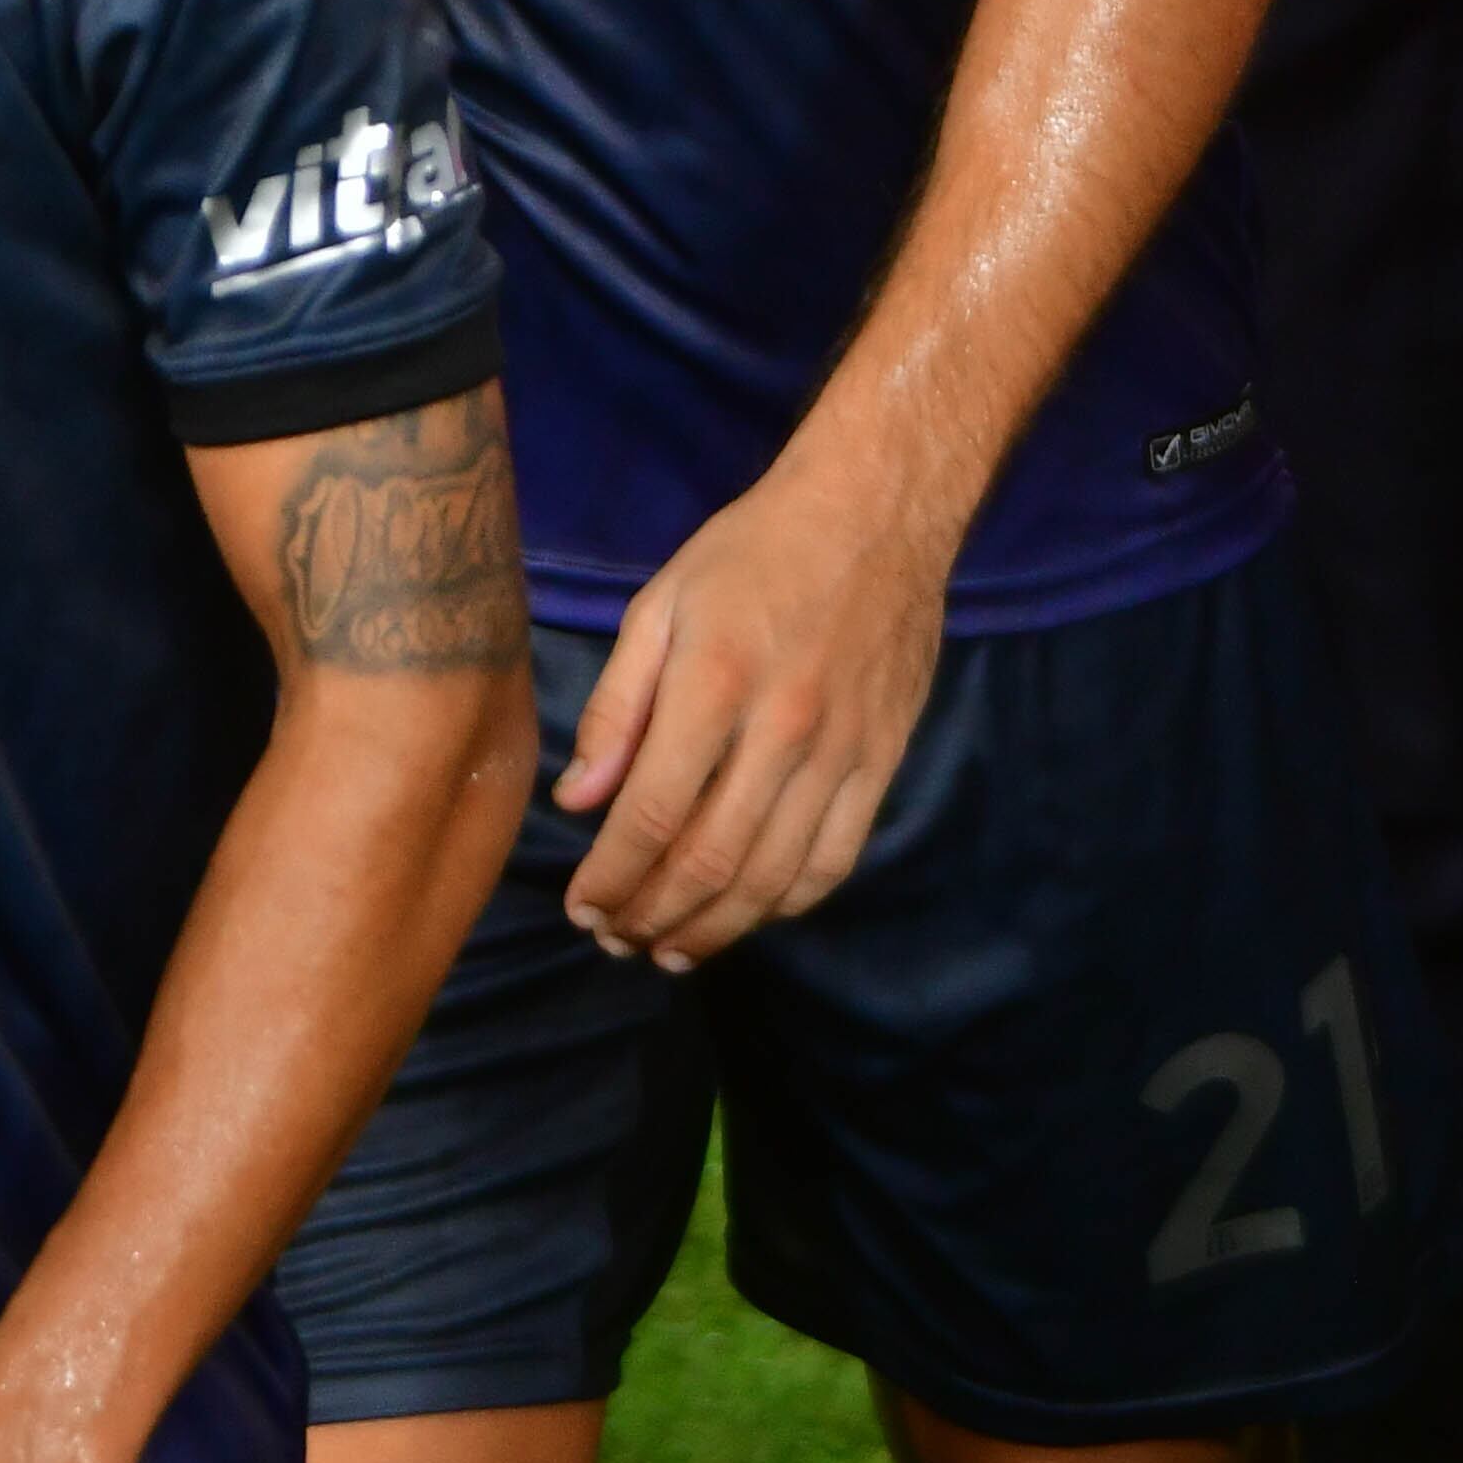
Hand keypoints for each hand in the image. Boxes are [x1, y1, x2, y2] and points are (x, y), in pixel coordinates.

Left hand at [554, 440, 954, 959]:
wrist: (877, 514)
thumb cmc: (752, 552)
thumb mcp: (660, 605)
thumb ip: (616, 707)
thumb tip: (579, 800)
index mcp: (714, 682)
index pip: (653, 814)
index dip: (611, 877)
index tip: (581, 905)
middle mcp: (782, 727)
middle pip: (710, 861)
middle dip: (651, 915)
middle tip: (613, 937)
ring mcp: (842, 750)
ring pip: (772, 876)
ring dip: (713, 929)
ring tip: (666, 949)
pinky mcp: (883, 760)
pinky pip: (834, 859)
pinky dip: (785, 904)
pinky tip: (745, 918)